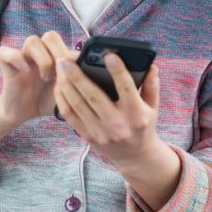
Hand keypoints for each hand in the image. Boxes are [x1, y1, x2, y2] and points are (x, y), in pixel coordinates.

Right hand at [0, 31, 74, 125]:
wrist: (23, 112)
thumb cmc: (46, 100)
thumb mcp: (68, 91)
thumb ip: (78, 80)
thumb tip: (96, 75)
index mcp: (55, 56)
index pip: (67, 43)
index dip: (73, 55)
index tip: (78, 72)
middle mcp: (40, 53)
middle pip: (51, 36)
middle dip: (59, 54)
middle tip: (61, 74)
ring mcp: (23, 57)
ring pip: (32, 40)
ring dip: (43, 59)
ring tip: (46, 77)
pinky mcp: (7, 64)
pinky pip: (6, 51)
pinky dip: (17, 58)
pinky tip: (25, 70)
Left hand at [53, 52, 161, 168]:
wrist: (134, 156)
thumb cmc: (143, 125)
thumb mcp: (153, 107)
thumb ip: (152, 85)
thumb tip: (151, 66)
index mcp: (136, 114)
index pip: (127, 89)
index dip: (118, 72)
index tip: (109, 55)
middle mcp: (117, 124)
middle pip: (93, 96)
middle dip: (77, 76)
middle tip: (65, 59)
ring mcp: (100, 132)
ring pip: (77, 104)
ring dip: (65, 84)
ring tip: (59, 68)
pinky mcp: (88, 136)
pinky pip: (70, 115)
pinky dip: (62, 99)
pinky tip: (59, 86)